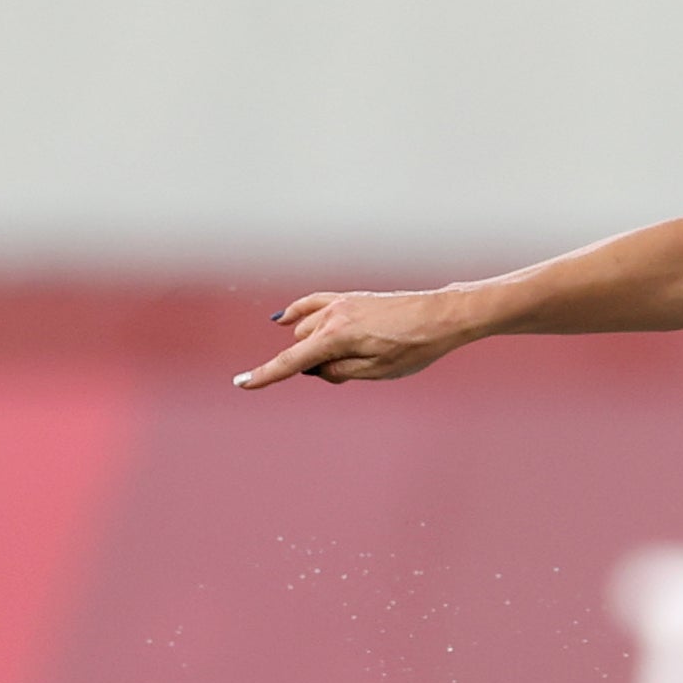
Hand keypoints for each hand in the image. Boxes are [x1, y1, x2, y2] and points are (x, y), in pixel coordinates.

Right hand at [235, 289, 480, 389]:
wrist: (442, 315)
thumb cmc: (415, 347)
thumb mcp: (378, 371)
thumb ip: (339, 371)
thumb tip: (315, 368)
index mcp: (337, 337)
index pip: (292, 361)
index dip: (266, 376)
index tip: (240, 384)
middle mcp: (332, 316)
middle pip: (303, 347)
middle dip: (315, 364)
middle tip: (351, 373)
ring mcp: (340, 303)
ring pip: (309, 329)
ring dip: (316, 346)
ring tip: (356, 355)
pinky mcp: (350, 298)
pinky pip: (313, 304)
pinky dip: (297, 313)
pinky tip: (283, 319)